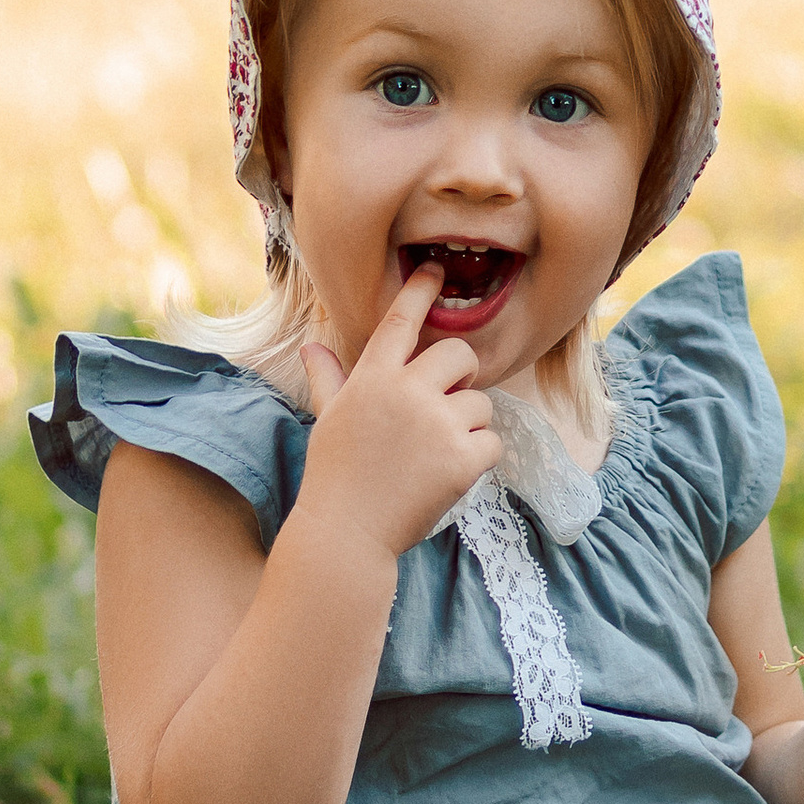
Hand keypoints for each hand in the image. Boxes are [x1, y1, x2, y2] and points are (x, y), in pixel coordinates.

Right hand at [295, 264, 500, 561]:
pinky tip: (451, 475)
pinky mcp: (462, 458)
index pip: (400, 321)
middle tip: (448, 403)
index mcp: (372, 378)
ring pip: (482, 403)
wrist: (347, 533)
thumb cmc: (335, 475)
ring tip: (437, 453)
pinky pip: (492, 442)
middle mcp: (406, 392)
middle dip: (462, 375)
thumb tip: (311, 347)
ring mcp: (436, 424)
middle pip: (459, 354)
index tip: (436, 269)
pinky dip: (479, 459)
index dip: (420, 291)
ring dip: (469, 426)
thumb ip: (329, 379)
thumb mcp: (329, 419)